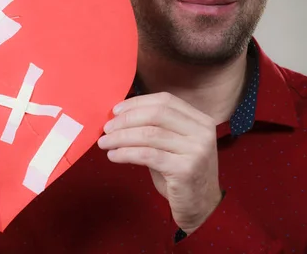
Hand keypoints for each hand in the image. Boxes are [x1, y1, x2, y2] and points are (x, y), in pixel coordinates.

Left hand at [97, 92, 222, 233]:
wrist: (200, 207)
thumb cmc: (179, 173)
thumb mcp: (172, 144)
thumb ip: (155, 127)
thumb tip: (119, 115)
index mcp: (200, 120)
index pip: (165, 100)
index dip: (137, 103)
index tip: (115, 110)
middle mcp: (202, 132)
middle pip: (156, 114)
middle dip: (126, 120)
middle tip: (106, 128)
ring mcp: (196, 150)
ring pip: (149, 135)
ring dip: (121, 137)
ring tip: (104, 143)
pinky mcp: (186, 169)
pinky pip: (147, 155)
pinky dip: (125, 153)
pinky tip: (113, 156)